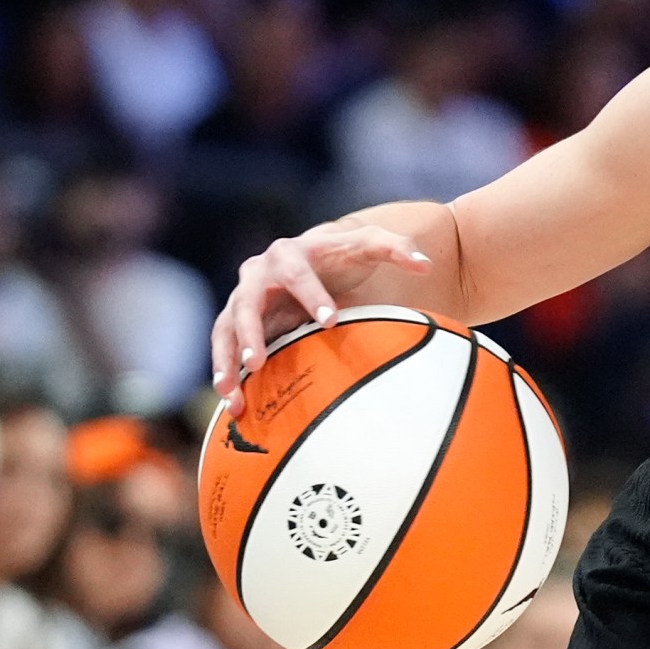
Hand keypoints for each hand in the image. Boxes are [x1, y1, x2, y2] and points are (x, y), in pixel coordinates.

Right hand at [211, 220, 432, 415]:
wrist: (319, 260)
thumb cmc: (346, 254)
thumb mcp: (372, 244)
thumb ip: (399, 248)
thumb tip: (425, 264)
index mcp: (289, 253)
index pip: (297, 274)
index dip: (312, 296)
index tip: (331, 321)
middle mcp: (258, 274)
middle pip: (245, 303)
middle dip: (250, 332)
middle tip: (257, 362)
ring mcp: (243, 299)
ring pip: (225, 329)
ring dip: (225, 359)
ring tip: (232, 393)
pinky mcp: (237, 323)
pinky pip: (224, 348)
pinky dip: (225, 373)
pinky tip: (234, 404)